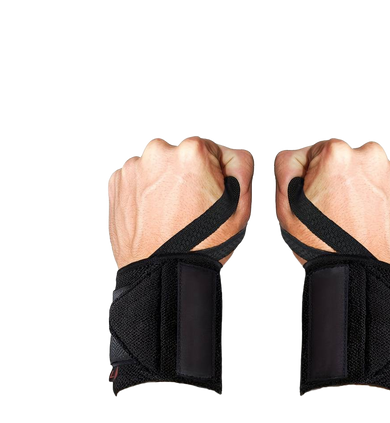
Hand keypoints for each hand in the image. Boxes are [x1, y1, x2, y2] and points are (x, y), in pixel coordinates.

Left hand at [106, 136, 253, 267]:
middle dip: (185, 175)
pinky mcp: (115, 183)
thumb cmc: (201, 245)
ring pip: (157, 166)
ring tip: (170, 214)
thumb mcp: (239, 207)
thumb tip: (231, 154)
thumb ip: (241, 167)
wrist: (162, 273)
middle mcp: (158, 151)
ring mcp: (133, 167)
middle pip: (180, 155)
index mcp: (192, 152)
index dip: (212, 174)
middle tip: (189, 207)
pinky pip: (136, 179)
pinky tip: (153, 215)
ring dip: (163, 183)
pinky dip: (144, 192)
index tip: (207, 196)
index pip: (209, 150)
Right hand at [274, 139, 389, 270]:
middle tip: (338, 210)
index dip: (316, 176)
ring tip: (357, 217)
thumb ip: (286, 167)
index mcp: (336, 154)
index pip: (319, 151)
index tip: (319, 198)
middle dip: (342, 178)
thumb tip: (296, 155)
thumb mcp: (287, 208)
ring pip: (371, 170)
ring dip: (365, 186)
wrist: (362, 276)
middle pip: (348, 158)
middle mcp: (370, 155)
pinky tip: (374, 218)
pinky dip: (384, 196)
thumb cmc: (324, 247)